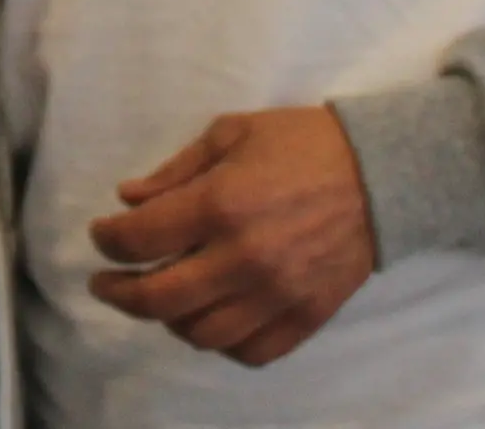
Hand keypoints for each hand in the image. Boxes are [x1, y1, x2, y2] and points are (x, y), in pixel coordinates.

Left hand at [85, 106, 379, 366]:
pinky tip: (210, 318)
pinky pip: (251, 352)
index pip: (138, 239)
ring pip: (201, 334)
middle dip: (118, 293)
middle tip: (106, 283)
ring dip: (168, 319)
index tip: (103, 235)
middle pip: (158, 300)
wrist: (382, 172)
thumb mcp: (230, 133)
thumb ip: (175, 171)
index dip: (107, 240)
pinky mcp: (306, 316)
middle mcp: (243, 258)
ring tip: (160, 299)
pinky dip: (222, 343)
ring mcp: (277, 294)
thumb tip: (128, 199)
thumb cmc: (301, 143)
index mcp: (220, 205)